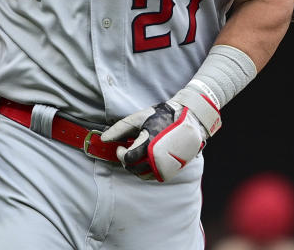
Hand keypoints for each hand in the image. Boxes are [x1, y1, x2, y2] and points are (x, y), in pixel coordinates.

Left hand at [101, 83, 220, 181]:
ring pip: (143, 175)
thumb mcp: (139, 118)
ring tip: (137, 154)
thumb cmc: (162, 117)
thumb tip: (103, 138)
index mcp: (149, 144)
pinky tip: (146, 159)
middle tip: (127, 150)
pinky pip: (154, 176)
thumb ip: (119, 129)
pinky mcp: (172, 171)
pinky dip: (146, 171)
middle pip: (133, 169)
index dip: (120, 154)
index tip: (121, 147)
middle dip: (126, 161)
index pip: (127, 159)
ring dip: (135, 167)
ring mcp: (166, 166)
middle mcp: (158, 158)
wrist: (190, 120)